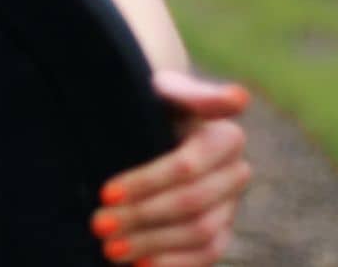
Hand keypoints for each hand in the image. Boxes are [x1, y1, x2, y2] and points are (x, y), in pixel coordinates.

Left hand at [88, 72, 252, 265]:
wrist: (157, 121)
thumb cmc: (155, 102)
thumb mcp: (166, 89)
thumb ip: (194, 93)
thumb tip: (239, 97)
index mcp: (226, 138)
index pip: (185, 167)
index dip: (146, 183)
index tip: (104, 193)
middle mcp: (236, 174)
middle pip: (191, 204)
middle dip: (141, 217)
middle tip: (97, 224)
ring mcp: (231, 206)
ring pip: (199, 234)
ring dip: (153, 245)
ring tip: (110, 249)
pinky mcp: (222, 231)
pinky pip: (208, 255)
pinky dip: (174, 265)